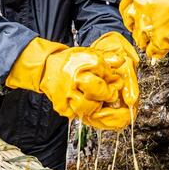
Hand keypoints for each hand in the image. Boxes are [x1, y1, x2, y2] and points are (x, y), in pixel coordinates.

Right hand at [5, 36, 137, 129]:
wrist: (47, 68)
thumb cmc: (71, 61)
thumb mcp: (89, 54)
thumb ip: (107, 58)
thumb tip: (121, 62)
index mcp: (82, 63)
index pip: (106, 75)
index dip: (113, 80)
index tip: (114, 81)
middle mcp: (74, 79)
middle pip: (98, 92)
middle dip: (107, 94)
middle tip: (109, 93)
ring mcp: (66, 94)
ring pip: (89, 107)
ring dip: (96, 105)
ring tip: (95, 100)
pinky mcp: (61, 106)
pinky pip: (78, 116)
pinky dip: (85, 113)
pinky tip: (85, 104)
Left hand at [120, 0, 168, 58]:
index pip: (126, 2)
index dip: (128, 9)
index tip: (131, 13)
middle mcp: (141, 11)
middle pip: (130, 22)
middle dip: (136, 25)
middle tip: (143, 27)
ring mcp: (149, 27)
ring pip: (140, 38)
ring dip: (146, 39)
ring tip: (153, 40)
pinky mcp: (161, 41)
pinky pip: (153, 51)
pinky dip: (156, 52)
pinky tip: (160, 51)